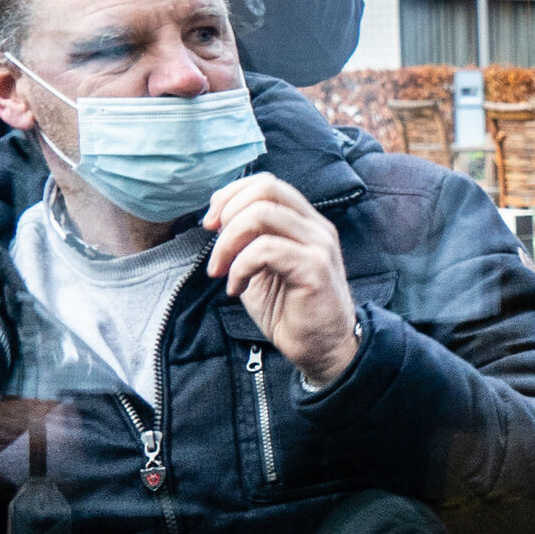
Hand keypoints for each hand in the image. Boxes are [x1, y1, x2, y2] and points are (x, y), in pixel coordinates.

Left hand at [202, 172, 360, 385]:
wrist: (323, 350)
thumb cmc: (291, 311)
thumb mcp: (262, 268)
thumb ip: (247, 242)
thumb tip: (217, 223)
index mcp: (305, 223)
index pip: (267, 183)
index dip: (231, 195)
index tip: (211, 223)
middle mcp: (316, 228)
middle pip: (265, 188)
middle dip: (227, 211)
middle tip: (211, 241)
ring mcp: (319, 246)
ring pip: (262, 215)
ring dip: (228, 242)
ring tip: (221, 271)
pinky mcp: (314, 269)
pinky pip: (265, 250)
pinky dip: (240, 267)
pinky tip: (236, 288)